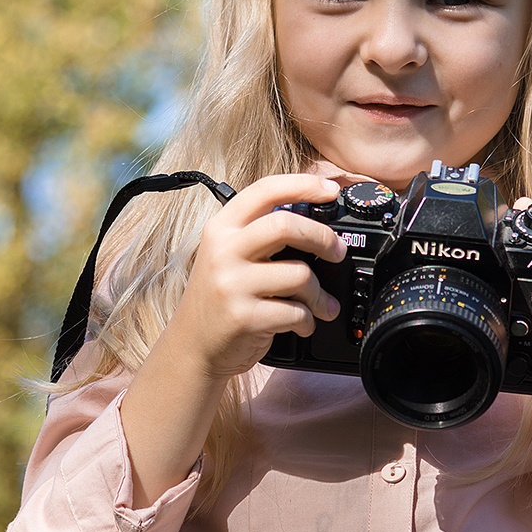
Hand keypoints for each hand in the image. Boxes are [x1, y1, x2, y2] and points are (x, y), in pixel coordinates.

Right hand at [171, 174, 346, 379]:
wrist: (192, 347)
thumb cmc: (220, 299)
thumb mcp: (228, 255)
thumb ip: (259, 233)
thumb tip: (313, 216)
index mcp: (222, 228)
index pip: (265, 190)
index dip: (303, 185)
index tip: (331, 190)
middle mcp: (224, 251)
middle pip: (286, 225)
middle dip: (324, 238)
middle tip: (338, 252)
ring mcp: (232, 284)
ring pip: (299, 274)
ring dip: (320, 294)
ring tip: (320, 304)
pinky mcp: (244, 317)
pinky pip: (295, 312)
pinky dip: (308, 321)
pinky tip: (302, 324)